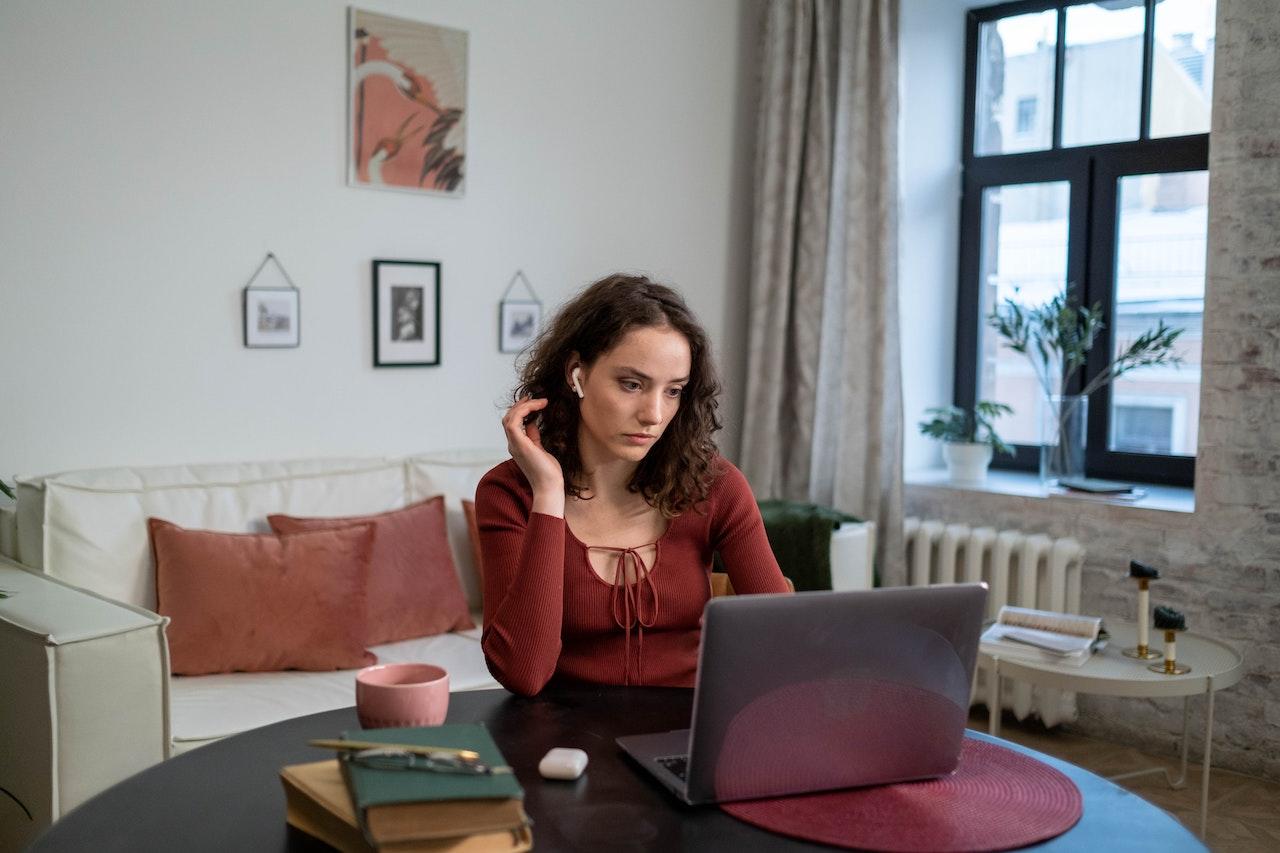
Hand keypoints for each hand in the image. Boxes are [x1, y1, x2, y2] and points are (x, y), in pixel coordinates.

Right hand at [502, 397, 564, 514]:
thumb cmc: (548, 472)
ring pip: (509, 418)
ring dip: (523, 406)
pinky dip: (524, 411)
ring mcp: (514, 445)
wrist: (549, 486)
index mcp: (517, 446)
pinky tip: (538, 407)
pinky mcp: (519, 444)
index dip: (521, 411)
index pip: (512, 424)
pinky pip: (514, 422)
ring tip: (539, 401)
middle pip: (508, 419)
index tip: (535, 403)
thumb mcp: (541, 449)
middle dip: (520, 406)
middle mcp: (513, 445)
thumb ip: (534, 437)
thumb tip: (533, 423)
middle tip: (533, 398)